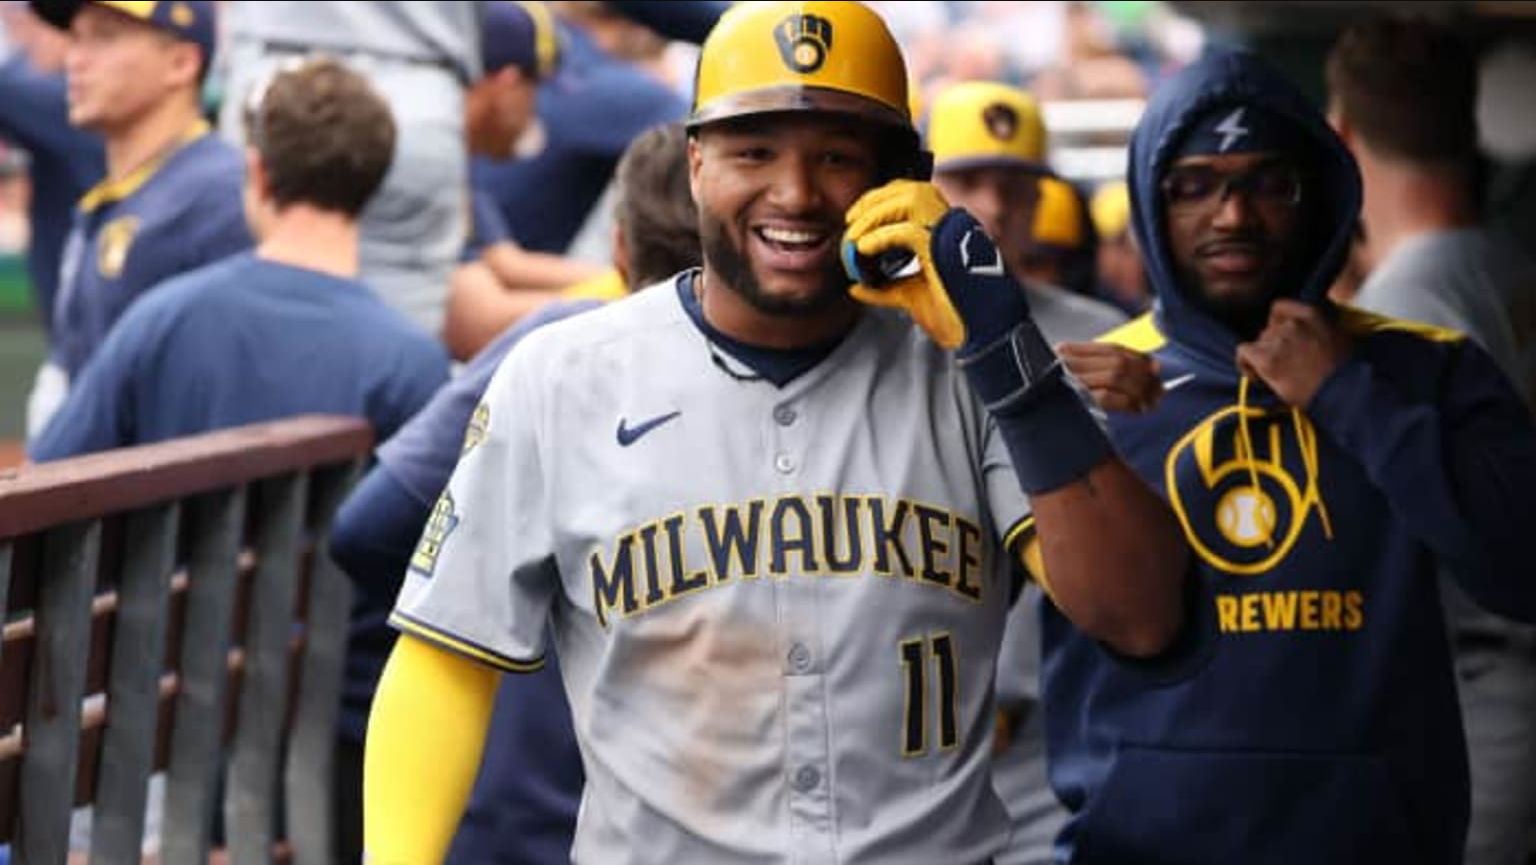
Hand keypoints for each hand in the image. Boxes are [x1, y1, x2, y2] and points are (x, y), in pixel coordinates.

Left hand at [843, 180, 964, 347]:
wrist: (984, 332)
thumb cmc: (956, 315)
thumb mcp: (911, 297)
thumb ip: (884, 289)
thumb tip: (854, 287)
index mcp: (947, 228)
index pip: (913, 192)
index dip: (881, 198)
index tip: (856, 217)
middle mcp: (952, 223)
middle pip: (908, 188)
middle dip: (874, 200)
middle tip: (850, 220)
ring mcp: (951, 231)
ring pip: (909, 198)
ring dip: (875, 213)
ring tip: (854, 237)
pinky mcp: (945, 247)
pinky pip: (907, 230)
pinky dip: (880, 236)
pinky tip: (863, 249)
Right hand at [1058, 342, 1162, 413]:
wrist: (1038, 436)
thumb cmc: (1060, 412)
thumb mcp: (1080, 384)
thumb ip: (1111, 371)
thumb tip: (1154, 366)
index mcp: (1067, 354)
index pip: (1112, 348)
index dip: (1139, 357)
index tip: (1155, 368)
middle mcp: (1066, 363)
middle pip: (1118, 361)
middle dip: (1145, 376)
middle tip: (1159, 391)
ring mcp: (1068, 381)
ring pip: (1117, 375)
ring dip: (1141, 390)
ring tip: (1150, 403)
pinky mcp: (1074, 401)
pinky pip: (1110, 396)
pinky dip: (1130, 403)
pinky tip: (1136, 410)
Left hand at [1235, 300, 1352, 406]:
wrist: (1342, 392)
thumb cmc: (1347, 372)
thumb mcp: (1341, 338)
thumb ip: (1320, 329)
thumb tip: (1311, 337)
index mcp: (1312, 314)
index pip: (1279, 308)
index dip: (1275, 324)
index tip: (1282, 340)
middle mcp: (1292, 323)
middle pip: (1267, 329)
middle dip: (1272, 346)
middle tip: (1284, 366)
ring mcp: (1278, 339)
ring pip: (1257, 343)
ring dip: (1262, 359)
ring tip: (1275, 377)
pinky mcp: (1266, 358)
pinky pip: (1243, 353)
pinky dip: (1246, 365)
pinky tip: (1258, 378)